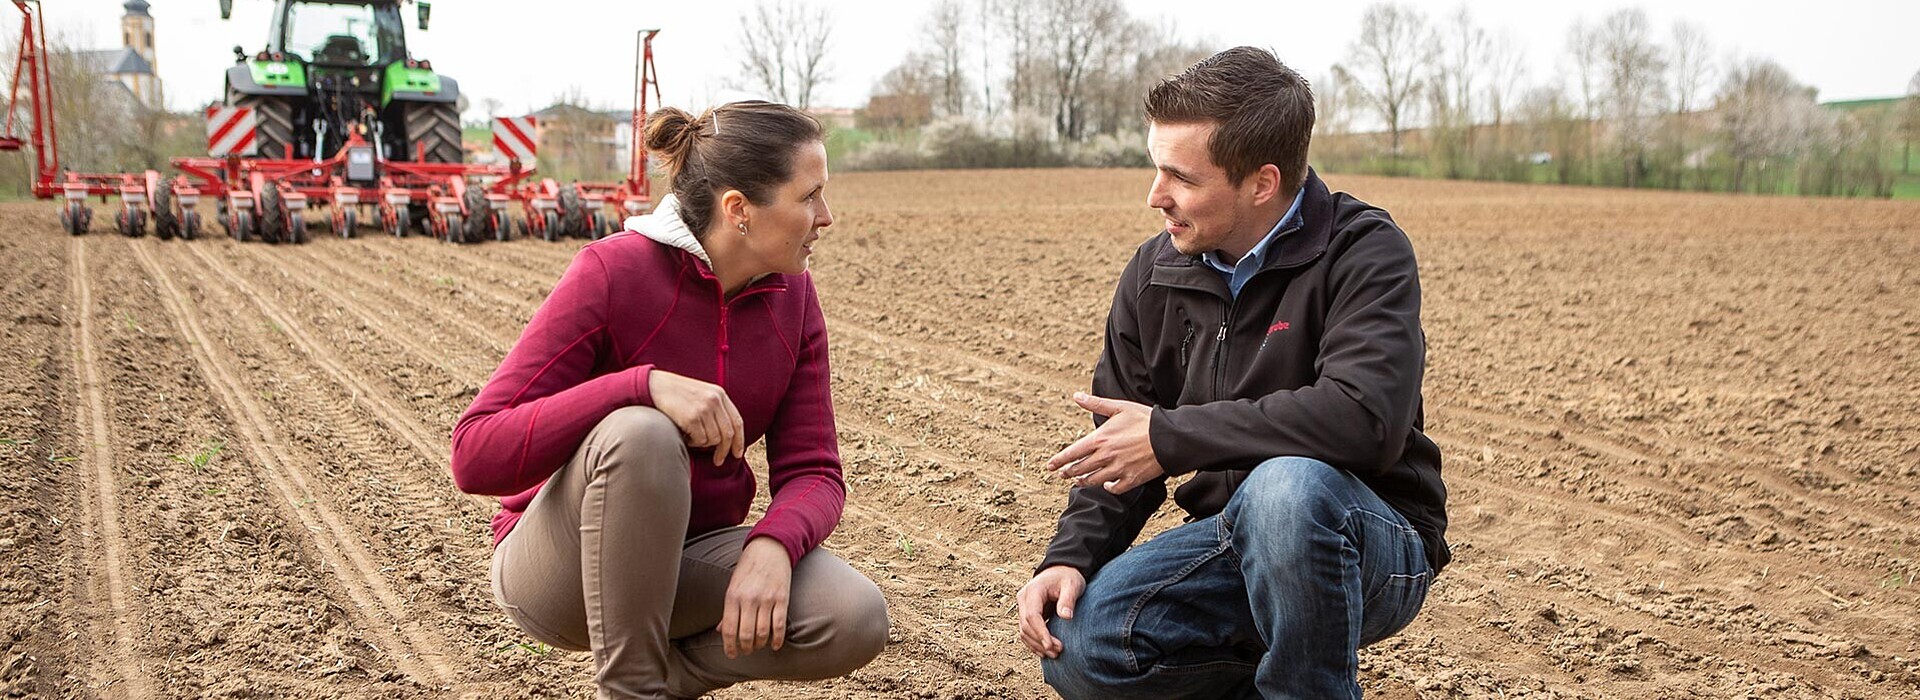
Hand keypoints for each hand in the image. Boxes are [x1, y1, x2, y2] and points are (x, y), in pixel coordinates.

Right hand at [648, 369, 744, 465]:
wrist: (655, 386)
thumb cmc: (677, 393)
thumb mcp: (702, 394)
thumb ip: (716, 409)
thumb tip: (727, 437)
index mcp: (720, 394)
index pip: (737, 422)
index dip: (739, 441)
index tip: (737, 454)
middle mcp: (715, 401)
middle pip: (728, 434)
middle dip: (724, 451)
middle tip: (718, 461)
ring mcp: (704, 409)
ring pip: (713, 439)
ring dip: (702, 443)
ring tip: (691, 435)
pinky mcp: (691, 418)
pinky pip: (700, 440)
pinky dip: (692, 442)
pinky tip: (684, 434)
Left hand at [720, 536, 792, 657]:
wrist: (770, 548)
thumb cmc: (748, 568)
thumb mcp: (733, 586)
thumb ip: (728, 610)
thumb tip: (720, 631)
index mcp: (732, 596)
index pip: (729, 629)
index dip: (730, 646)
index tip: (732, 655)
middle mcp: (748, 599)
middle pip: (746, 634)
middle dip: (746, 648)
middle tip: (746, 651)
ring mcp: (766, 598)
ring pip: (762, 632)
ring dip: (760, 644)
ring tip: (758, 646)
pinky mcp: (782, 598)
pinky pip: (779, 625)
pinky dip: (777, 639)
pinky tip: (775, 645)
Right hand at [1016, 565, 1084, 657]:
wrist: (1061, 571)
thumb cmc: (1068, 577)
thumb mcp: (1072, 584)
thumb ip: (1068, 599)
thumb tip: (1066, 616)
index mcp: (1033, 591)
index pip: (1032, 615)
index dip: (1040, 632)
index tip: (1051, 645)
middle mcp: (1024, 599)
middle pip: (1026, 625)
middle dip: (1040, 641)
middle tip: (1058, 651)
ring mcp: (1023, 606)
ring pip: (1023, 631)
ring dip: (1036, 645)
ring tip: (1054, 654)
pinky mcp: (1027, 613)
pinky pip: (1026, 631)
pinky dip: (1033, 643)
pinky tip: (1045, 652)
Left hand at [1046, 392, 1164, 492]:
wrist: (1170, 437)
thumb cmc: (1145, 420)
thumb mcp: (1119, 407)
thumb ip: (1096, 403)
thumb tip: (1076, 396)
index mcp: (1100, 439)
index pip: (1071, 453)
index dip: (1058, 461)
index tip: (1049, 466)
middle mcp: (1105, 456)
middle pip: (1079, 469)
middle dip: (1068, 472)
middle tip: (1062, 473)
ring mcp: (1118, 470)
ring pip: (1093, 480)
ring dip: (1083, 481)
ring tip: (1078, 480)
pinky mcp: (1131, 480)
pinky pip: (1113, 488)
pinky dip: (1107, 487)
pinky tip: (1105, 484)